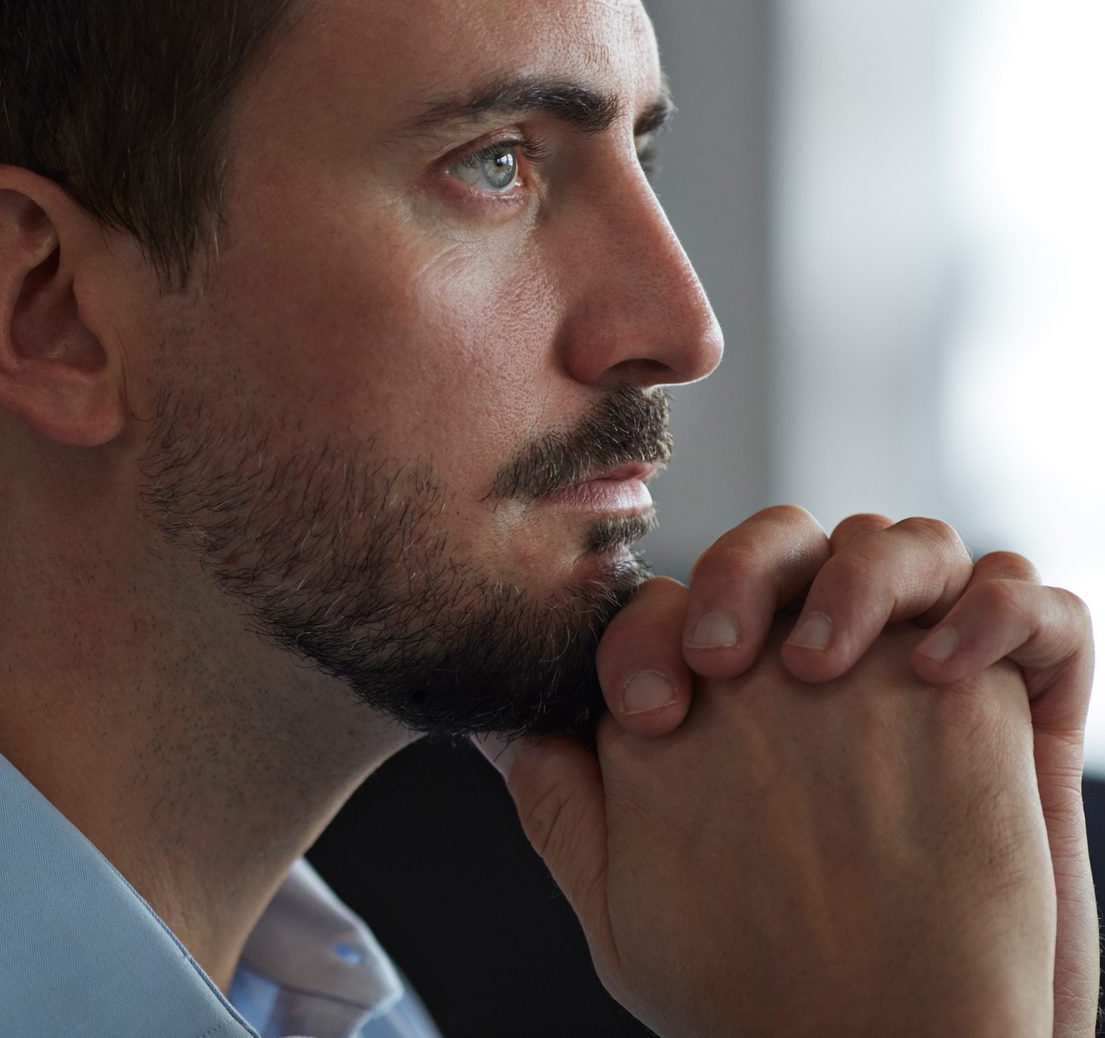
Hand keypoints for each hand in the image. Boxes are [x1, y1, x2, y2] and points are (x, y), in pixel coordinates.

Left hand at [589, 506, 1096, 1036]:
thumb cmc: (756, 989)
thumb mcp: (630, 905)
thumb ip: (565, 804)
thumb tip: (503, 721)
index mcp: (725, 699)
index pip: (675, 605)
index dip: (648, 634)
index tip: (647, 711)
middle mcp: (818, 670)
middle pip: (784, 545)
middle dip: (746, 572)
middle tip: (723, 658)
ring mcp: (921, 675)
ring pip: (904, 547)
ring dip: (862, 577)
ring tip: (821, 663)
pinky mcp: (1018, 703)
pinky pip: (1030, 605)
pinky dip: (995, 611)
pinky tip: (939, 673)